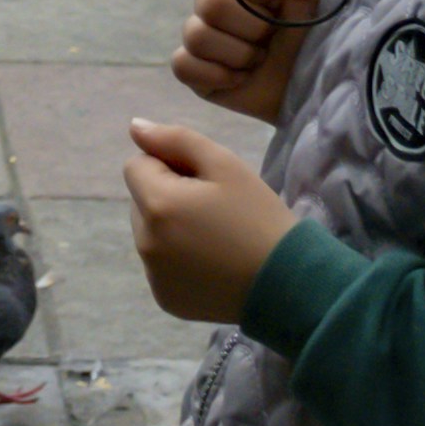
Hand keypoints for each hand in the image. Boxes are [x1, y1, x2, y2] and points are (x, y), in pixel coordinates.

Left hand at [124, 118, 298, 328]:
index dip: (169, 165)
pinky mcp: (166, 298)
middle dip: (167, 196)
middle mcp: (146, 243)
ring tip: (216, 237)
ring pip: (149, 233)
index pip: (136, 165)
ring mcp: (154, 276)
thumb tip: (134, 127)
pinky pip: (160, 265)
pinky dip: (177, 260)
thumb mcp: (226, 165)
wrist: (290, 284)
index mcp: (158, 205)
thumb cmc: (260, 218)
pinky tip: (213, 264)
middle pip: (140, 200)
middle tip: (215, 210)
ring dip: (170, 227)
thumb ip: (175, 139)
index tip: (205, 182)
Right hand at [172, 0, 328, 121]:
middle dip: (251, 27)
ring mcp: (204, 40)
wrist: (321, 86)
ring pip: (196, 35)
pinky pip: (182, 66)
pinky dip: (215, 74)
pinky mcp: (197, 73)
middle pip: (208, 2)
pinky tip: (241, 78)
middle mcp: (216, 6)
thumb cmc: (319, 34)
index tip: (279, 3)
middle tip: (273, 39)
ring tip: (260, 61)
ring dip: (238, 54)